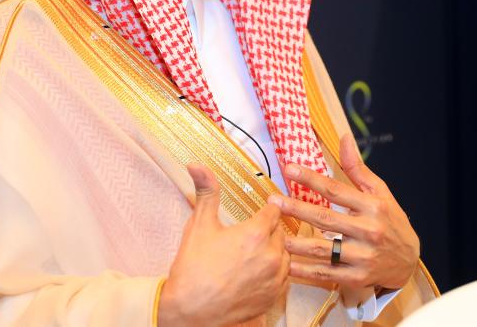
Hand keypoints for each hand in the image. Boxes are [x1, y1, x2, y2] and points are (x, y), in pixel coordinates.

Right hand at [158, 164, 289, 326]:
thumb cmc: (193, 268)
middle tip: (250, 234)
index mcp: (256, 234)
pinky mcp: (274, 297)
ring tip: (253, 253)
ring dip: (273, 251)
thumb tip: (196, 164)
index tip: (261, 209)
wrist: (191, 311)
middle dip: (268, 231)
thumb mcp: (199, 225)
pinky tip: (256, 272)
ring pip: (285, 255)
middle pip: (280, 233)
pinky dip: (275, 272)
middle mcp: (271, 255)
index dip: (266, 209)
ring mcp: (275, 279)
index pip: (273, 211)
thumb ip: (205, 191)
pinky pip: (284, 277)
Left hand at [268, 134, 418, 301]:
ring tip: (275, 235)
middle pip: (325, 218)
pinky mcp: (358, 277)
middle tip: (273, 202)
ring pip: (323, 249)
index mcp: (372, 206)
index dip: (311, 178)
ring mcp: (363, 256)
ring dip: (297, 243)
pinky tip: (288, 266)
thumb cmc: (390, 220)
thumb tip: (344, 138)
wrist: (410, 259)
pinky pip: (327, 274)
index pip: (335, 190)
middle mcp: (368, 230)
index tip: (289, 169)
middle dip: (297, 209)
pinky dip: (306, 271)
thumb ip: (357, 168)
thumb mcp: (379, 192)